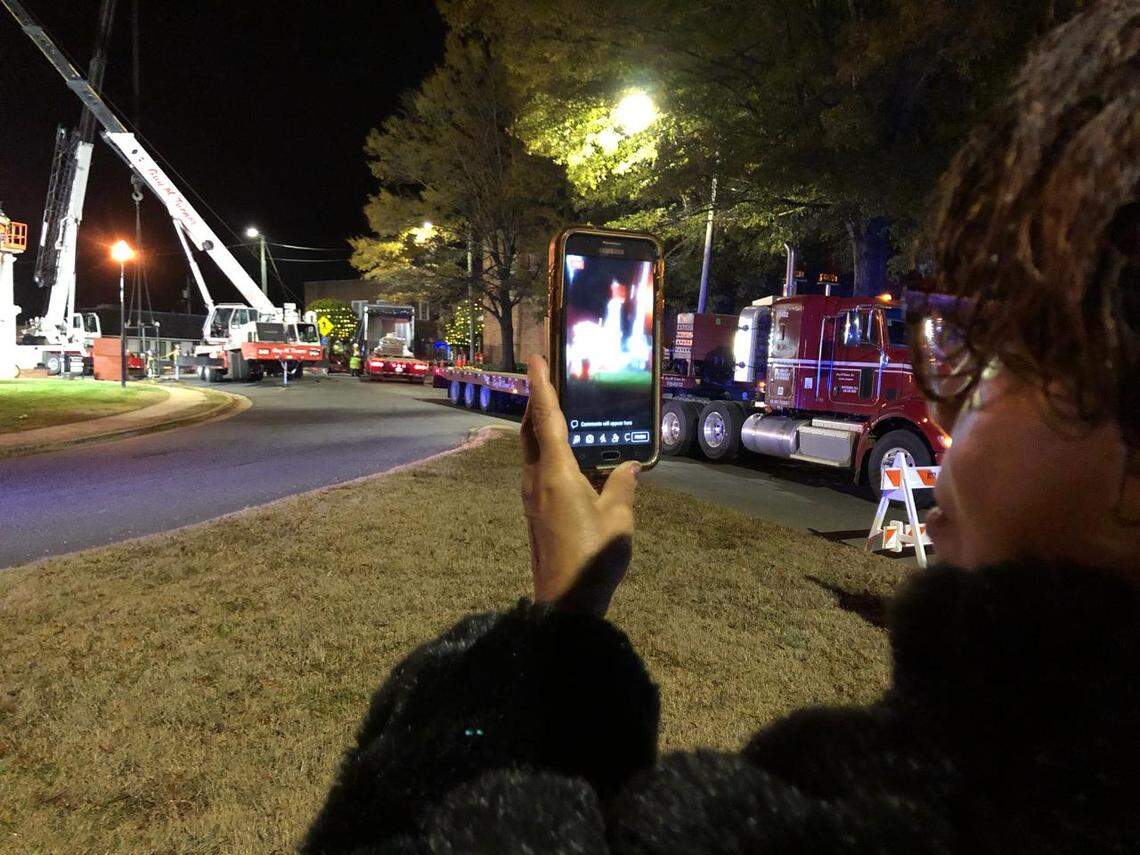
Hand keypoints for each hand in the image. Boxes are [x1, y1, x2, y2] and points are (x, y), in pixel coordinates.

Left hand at [520, 354, 639, 615]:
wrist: (564, 604)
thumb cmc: (592, 559)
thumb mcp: (619, 519)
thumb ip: (624, 487)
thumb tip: (631, 467)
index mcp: (556, 473)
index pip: (546, 418)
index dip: (541, 386)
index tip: (535, 359)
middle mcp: (537, 480)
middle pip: (530, 431)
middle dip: (536, 403)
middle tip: (547, 382)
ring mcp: (532, 498)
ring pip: (532, 450)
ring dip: (540, 428)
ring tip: (559, 415)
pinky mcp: (535, 513)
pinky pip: (539, 470)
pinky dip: (548, 452)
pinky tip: (568, 459)